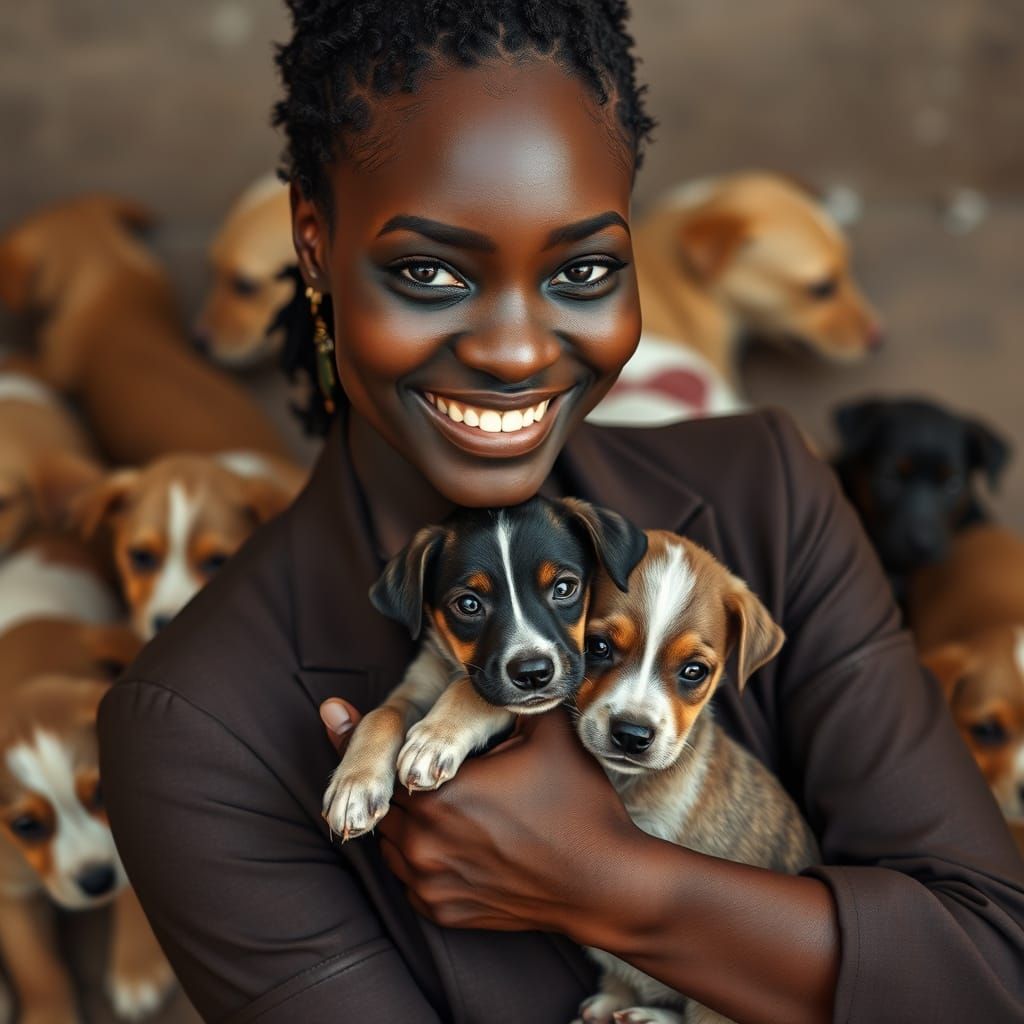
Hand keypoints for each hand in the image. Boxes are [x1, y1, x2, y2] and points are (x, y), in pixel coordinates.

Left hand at [319, 699, 642, 938]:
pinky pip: (409, 877)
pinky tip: (441, 834)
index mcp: (441, 795)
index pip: (383, 760)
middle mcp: (424, 842)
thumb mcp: (548, 734)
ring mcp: (431, 882)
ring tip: (421, 794)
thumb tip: (500, 658)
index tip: (332, 710)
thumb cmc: (577, 804)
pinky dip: (414, 854)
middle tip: (388, 758)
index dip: (365, 734)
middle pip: (384, 800)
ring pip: (391, 840)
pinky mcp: (443, 911)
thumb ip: (510, 694)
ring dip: (400, 816)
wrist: (603, 884)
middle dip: (389, 779)